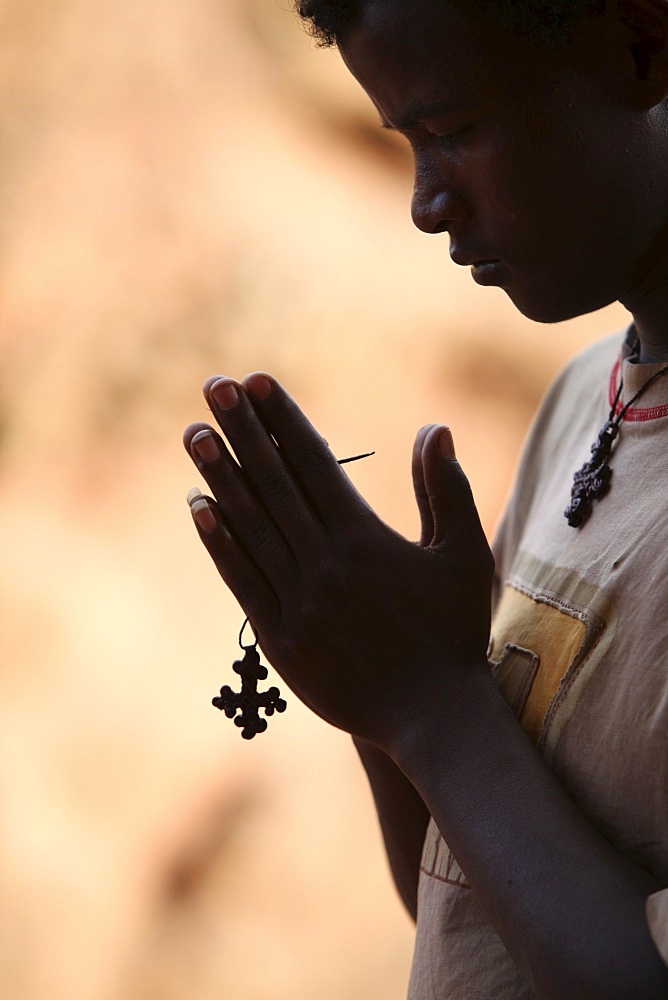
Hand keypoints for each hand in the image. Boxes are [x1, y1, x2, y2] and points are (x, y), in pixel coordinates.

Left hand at [183, 373, 493, 752]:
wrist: (432, 715)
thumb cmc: (455, 632)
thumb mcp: (464, 555)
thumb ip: (446, 490)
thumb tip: (434, 428)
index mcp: (366, 540)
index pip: (315, 464)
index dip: (283, 420)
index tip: (256, 383)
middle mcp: (325, 564)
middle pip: (274, 485)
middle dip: (242, 432)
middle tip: (213, 388)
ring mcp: (298, 602)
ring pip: (251, 527)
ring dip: (220, 477)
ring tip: (194, 435)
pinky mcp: (281, 638)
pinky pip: (242, 580)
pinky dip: (219, 542)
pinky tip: (199, 508)